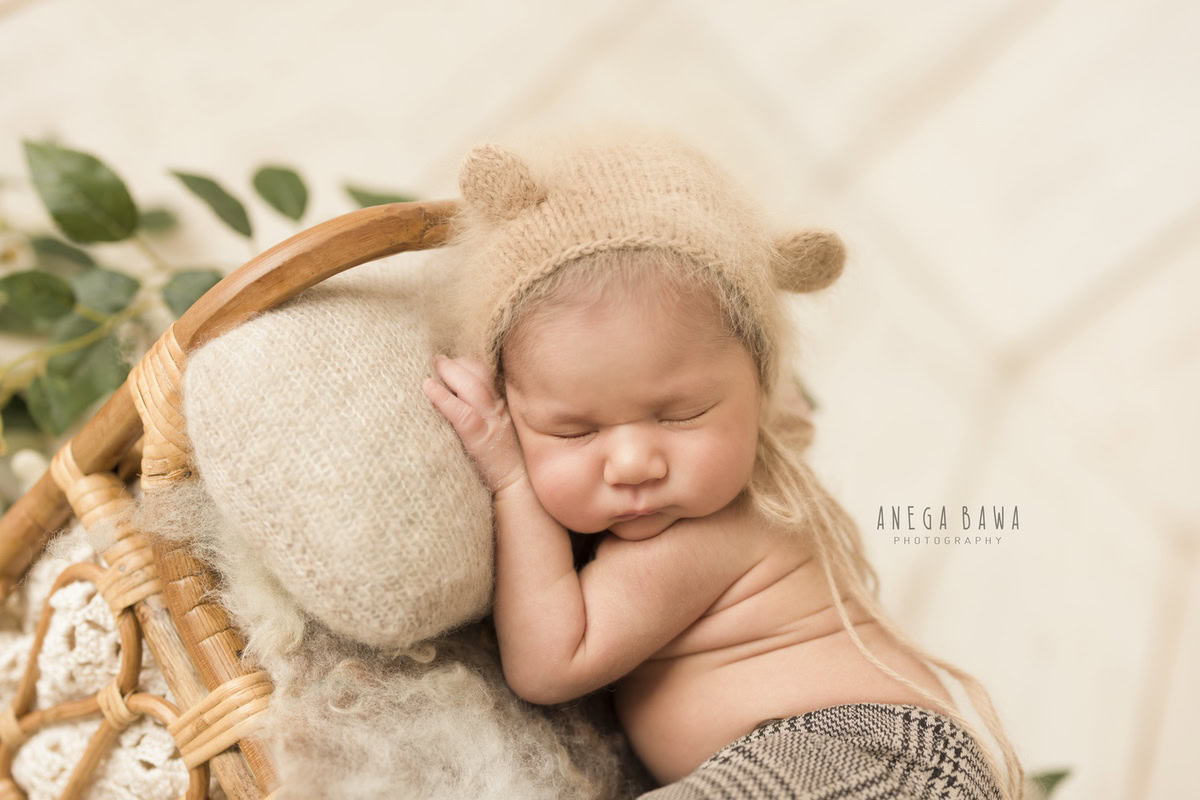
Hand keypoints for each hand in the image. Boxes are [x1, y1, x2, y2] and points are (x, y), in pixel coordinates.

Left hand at [422, 354, 527, 494]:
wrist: (518, 485)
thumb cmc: (503, 461)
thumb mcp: (499, 430)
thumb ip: (486, 414)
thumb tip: (460, 401)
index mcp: (501, 406)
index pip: (487, 375)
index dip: (469, 364)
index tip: (454, 360)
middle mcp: (497, 409)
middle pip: (478, 374)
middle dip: (457, 363)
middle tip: (438, 360)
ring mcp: (490, 421)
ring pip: (470, 386)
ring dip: (449, 372)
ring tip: (433, 367)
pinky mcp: (480, 437)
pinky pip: (461, 412)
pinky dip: (443, 397)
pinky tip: (428, 387)